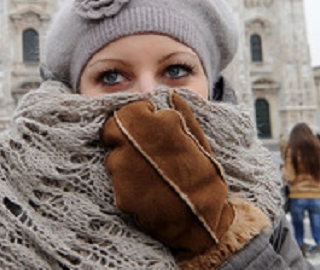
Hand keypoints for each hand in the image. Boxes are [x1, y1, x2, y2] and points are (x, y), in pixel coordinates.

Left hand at [101, 92, 268, 261]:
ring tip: (151, 173)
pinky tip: (148, 189)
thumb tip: (173, 95)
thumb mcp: (201, 142)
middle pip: (114, 133)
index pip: (127, 112)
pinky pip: (118, 182)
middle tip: (145, 149)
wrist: (203, 225)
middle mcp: (135, 145)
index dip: (136, 118)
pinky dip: (129, 183)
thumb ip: (183, 115)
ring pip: (114, 158)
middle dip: (127, 138)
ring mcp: (125, 172)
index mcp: (157, 126)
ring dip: (127, 160)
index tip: (147, 124)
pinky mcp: (120, 195)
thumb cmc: (206, 180)